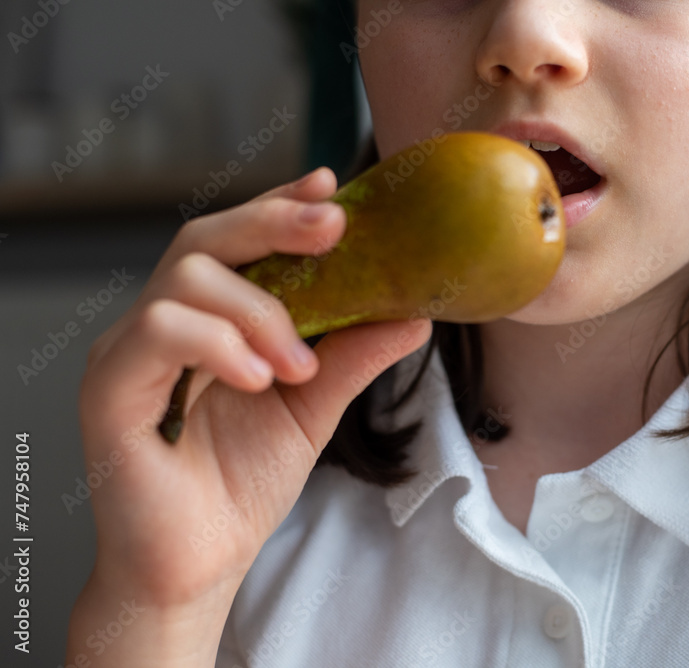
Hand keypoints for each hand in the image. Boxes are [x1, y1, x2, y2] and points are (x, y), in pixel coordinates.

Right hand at [68, 168, 430, 664]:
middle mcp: (166, 322)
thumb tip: (413, 313)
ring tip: (297, 367)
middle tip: (335, 227)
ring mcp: (133, 351)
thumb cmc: (241, 486)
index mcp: (211, 320)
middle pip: (208, 237)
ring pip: (186, 276)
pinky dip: (218, 342)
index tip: (331, 184)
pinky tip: (258, 377)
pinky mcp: (110, 388)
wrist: (199, 564)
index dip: (280, 202)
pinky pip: (158, 330)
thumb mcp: (312, 410)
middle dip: (275, 221)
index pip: (239, 240)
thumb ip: (352, 357)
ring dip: (258, 310)